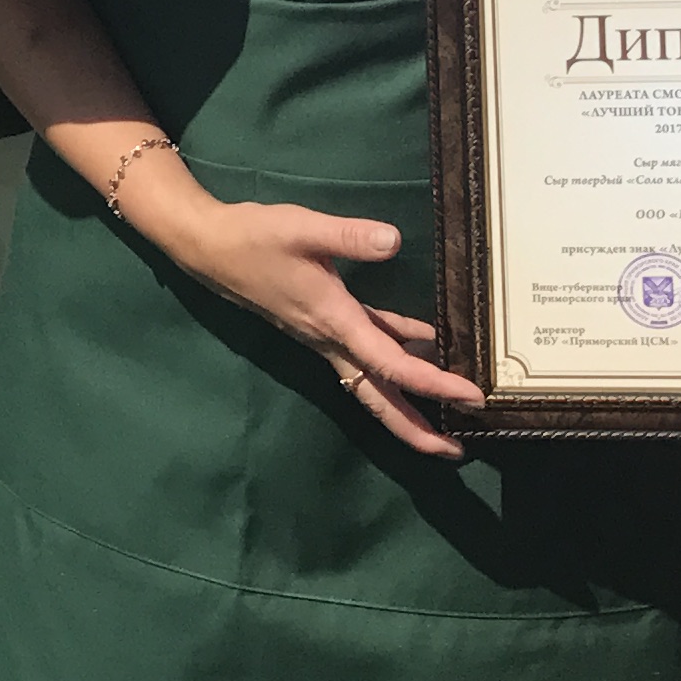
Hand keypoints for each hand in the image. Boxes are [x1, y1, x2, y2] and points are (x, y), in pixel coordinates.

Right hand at [120, 165, 480, 459]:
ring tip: (446, 415)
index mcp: (333, 321)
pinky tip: (423, 339)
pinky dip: (395, 352)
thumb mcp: (301, 229)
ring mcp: (324, 336)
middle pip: (378, 397)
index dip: (433, 382)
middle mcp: (330, 340)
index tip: (472, 397)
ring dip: (406, 402)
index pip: (389, 364)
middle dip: (414, 429)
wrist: (209, 246)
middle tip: (456, 452)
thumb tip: (393, 240)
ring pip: (371, 380)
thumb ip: (348, 235)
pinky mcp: (321, 321)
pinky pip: (365, 349)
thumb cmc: (253, 238)